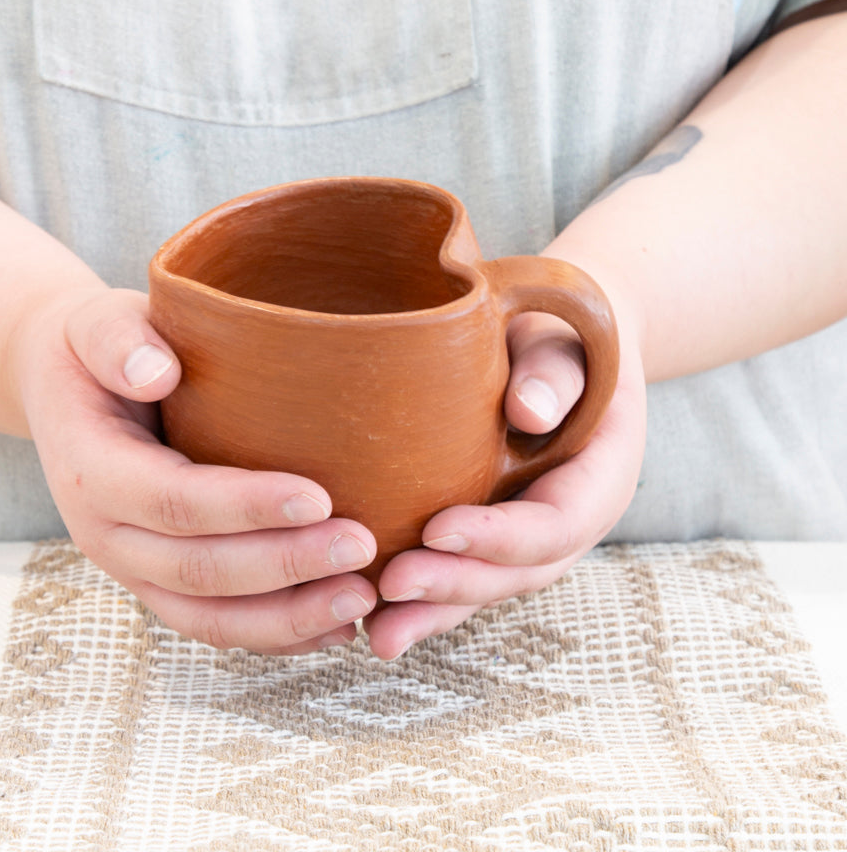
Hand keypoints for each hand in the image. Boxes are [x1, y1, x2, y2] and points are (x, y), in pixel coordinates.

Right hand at [11, 285, 377, 654]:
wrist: (66, 391)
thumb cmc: (96, 352)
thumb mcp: (95, 326)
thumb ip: (116, 341)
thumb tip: (156, 371)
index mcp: (92, 472)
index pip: (174, 500)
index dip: (246, 506)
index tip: (319, 496)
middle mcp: (106, 536)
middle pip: (200, 570)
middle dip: (287, 565)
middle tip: (363, 546)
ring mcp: (133, 568)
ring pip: (209, 618)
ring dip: (288, 618)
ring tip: (362, 600)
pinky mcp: (160, 583)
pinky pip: (215, 625)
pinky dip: (275, 634)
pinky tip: (335, 629)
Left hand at [365, 302, 645, 660]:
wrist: (559, 345)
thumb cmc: (560, 335)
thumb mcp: (569, 342)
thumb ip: (555, 373)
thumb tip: (528, 412)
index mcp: (599, 478)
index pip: (556, 523)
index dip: (499, 536)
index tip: (437, 531)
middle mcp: (567, 521)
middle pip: (516, 572)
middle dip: (455, 585)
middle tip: (392, 586)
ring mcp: (529, 536)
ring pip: (485, 587)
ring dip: (432, 614)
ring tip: (375, 635)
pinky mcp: (492, 536)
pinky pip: (462, 576)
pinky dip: (422, 602)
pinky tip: (371, 617)